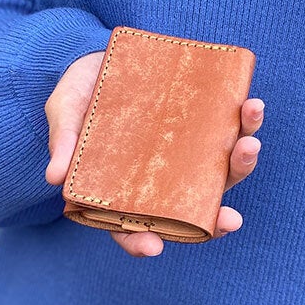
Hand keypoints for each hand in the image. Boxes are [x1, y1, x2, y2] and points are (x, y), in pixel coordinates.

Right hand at [45, 50, 263, 256]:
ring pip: (220, 171)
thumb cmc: (79, 96)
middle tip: (230, 219)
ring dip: (241, 162)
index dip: (141, 242)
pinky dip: (244, 121)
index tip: (153, 246)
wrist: (100, 58)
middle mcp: (161, 178)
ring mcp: (185, 152)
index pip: (131, 227)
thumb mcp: (65, 114)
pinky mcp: (201, 122)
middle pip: (189, 208)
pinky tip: (250, 106)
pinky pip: (229, 128)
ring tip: (249, 143)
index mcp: (123, 190)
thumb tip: (54, 176)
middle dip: (214, 217)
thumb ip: (64, 143)